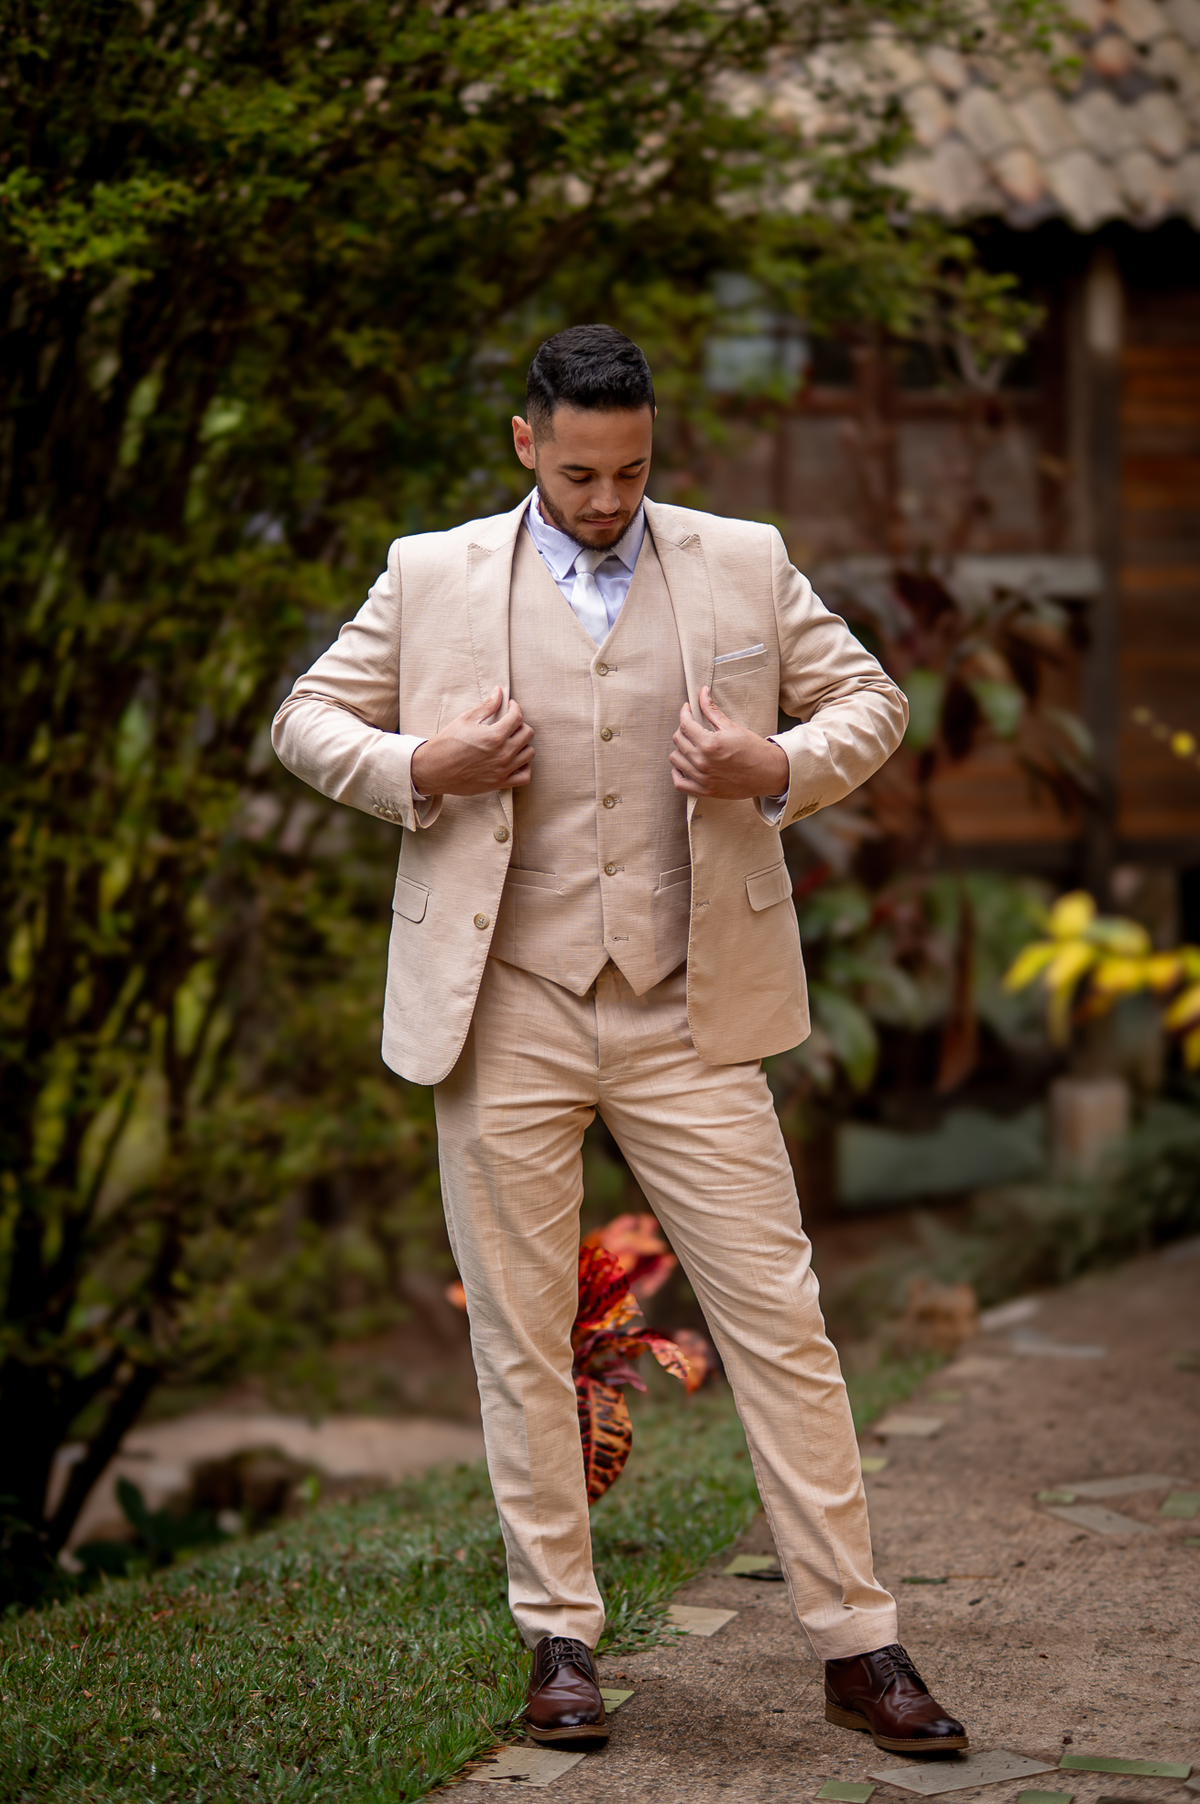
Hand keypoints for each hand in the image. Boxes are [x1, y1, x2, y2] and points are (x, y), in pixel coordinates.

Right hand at [411, 688, 534, 795]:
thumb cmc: (447, 743)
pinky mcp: (499, 783)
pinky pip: (524, 777)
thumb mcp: (465, 719)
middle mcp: (502, 754)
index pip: (517, 717)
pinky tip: (516, 760)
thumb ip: (487, 706)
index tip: (510, 706)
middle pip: (527, 734)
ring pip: (529, 754)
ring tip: (512, 741)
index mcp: (494, 736)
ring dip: (523, 744)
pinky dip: (525, 767)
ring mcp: (502, 770)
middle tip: (510, 723)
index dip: (515, 707)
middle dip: (520, 724)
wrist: (433, 769)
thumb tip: (499, 691)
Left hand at [669, 687, 788, 799]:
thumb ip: (712, 710)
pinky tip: (684, 765)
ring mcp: (702, 778)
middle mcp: (703, 762)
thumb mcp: (732, 727)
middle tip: (692, 726)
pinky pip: (679, 783)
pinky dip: (677, 773)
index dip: (684, 713)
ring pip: (675, 759)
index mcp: (710, 744)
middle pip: (678, 740)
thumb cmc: (753, 749)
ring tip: (690, 744)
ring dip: (680, 749)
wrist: (769, 773)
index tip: (687, 709)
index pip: (685, 725)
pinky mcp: (705, 790)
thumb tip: (702, 692)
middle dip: (683, 729)